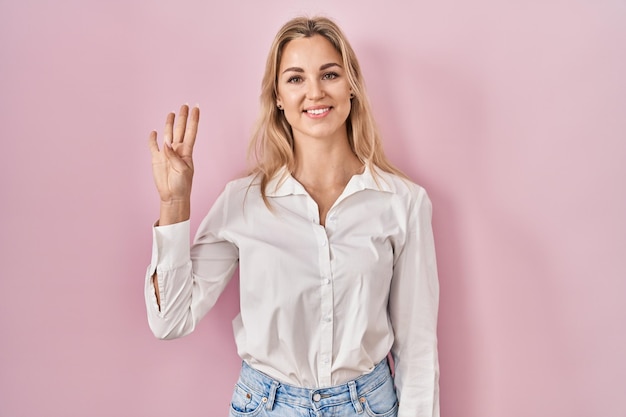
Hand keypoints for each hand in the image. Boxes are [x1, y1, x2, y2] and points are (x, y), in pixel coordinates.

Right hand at [148, 104, 198, 222]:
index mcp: (186, 151)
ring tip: (172, 113)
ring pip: (168, 134)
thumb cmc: (182, 185)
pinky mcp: (156, 159)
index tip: (197, 108)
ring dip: (169, 124)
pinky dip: (153, 139)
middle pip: (180, 129)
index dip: (194, 120)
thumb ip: (174, 156)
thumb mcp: (182, 170)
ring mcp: (166, 153)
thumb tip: (166, 143)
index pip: (191, 131)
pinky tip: (154, 132)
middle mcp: (177, 149)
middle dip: (182, 117)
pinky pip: (154, 146)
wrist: (172, 196)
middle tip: (184, 105)